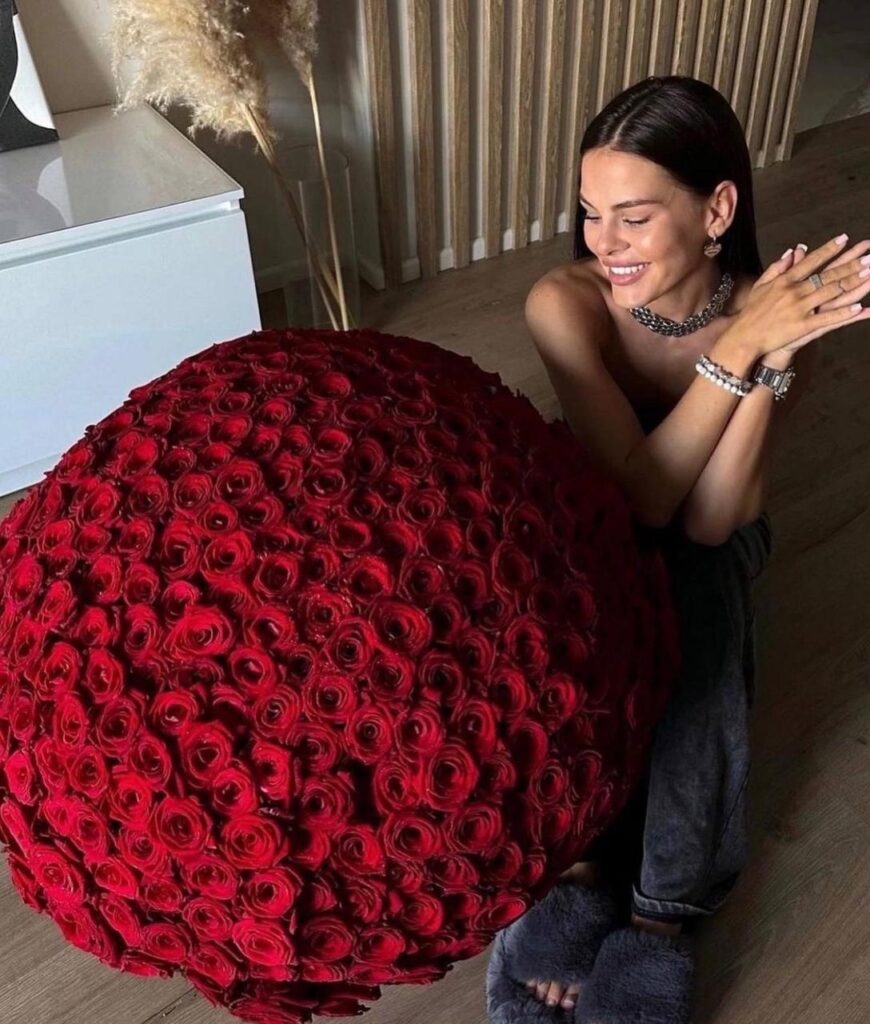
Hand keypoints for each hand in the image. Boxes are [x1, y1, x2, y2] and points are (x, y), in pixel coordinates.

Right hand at [726, 234, 869, 356]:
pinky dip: (844, 313)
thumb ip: (777, 267)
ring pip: (831, 293)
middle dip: (851, 265)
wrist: (743, 337)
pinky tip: (860, 307)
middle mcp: (794, 291)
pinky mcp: (802, 326)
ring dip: (853, 283)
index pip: (811, 261)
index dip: (829, 250)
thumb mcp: (760, 286)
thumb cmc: (751, 313)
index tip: (845, 239)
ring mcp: (799, 308)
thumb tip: (793, 252)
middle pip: (827, 275)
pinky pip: (828, 318)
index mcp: (785, 280)